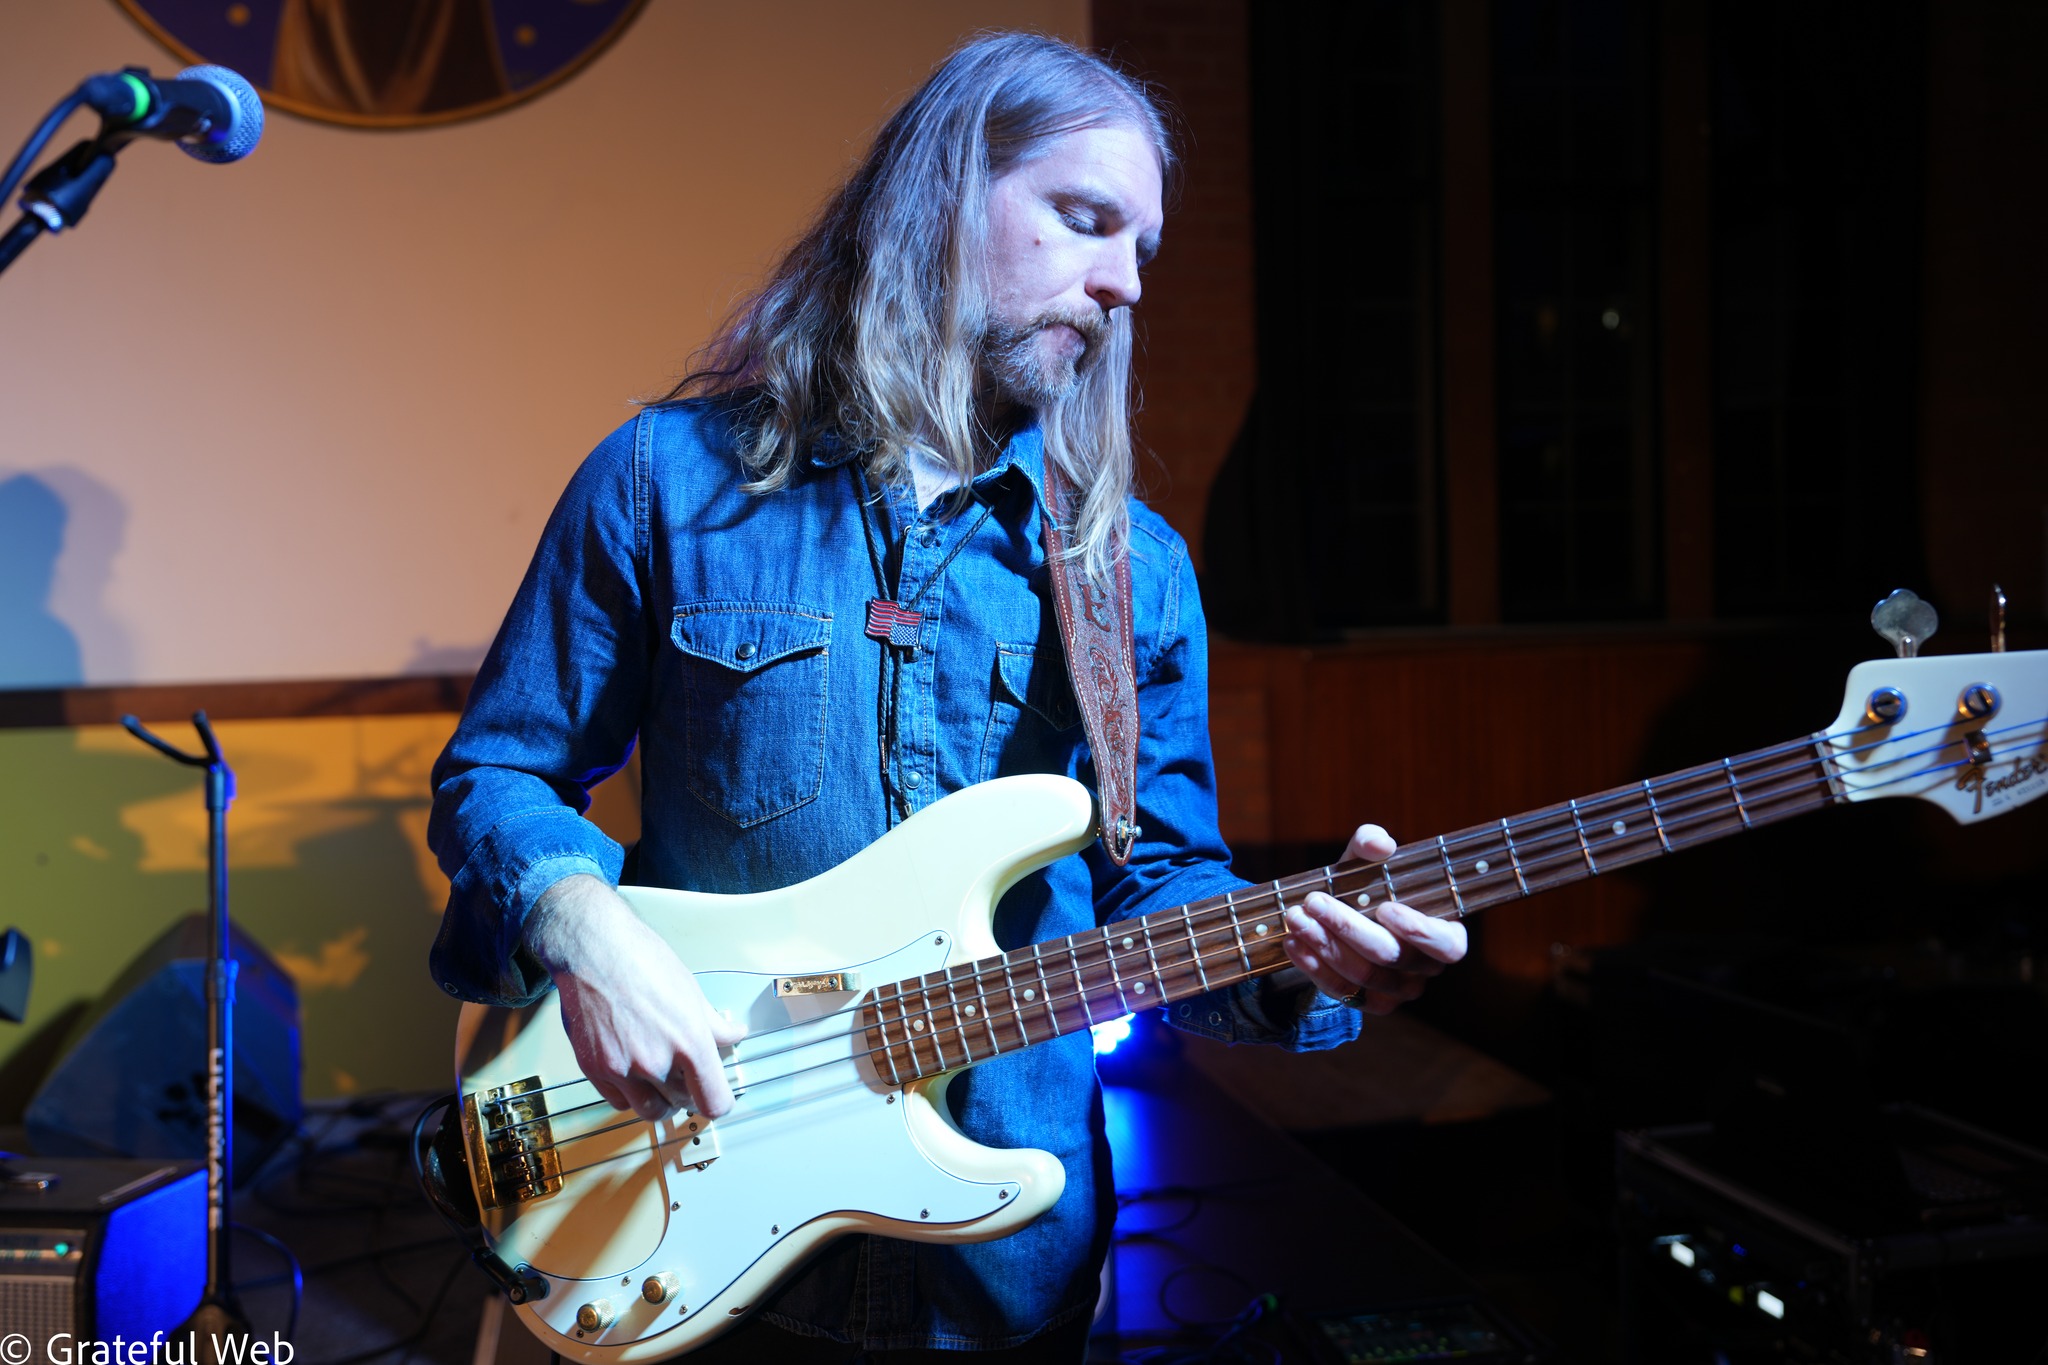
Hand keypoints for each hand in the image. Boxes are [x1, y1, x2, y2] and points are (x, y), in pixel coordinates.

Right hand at [524, 874, 745, 1119]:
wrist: (593, 949)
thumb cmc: (640, 960)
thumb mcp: (690, 989)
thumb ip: (714, 1023)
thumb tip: (733, 1036)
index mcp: (688, 1041)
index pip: (714, 1101)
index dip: (719, 1102)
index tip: (716, 1097)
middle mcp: (655, 1060)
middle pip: (683, 1105)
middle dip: (689, 1093)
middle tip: (688, 1077)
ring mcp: (622, 1068)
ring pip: (651, 1111)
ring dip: (661, 1101)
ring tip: (662, 1080)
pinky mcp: (595, 1069)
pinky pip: (620, 1101)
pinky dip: (630, 1094)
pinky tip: (634, 1073)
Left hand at [1282, 824, 1467, 1013]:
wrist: (1341, 922)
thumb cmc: (1365, 889)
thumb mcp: (1365, 862)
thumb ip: (1371, 844)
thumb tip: (1378, 844)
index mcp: (1444, 935)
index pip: (1448, 945)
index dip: (1420, 931)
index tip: (1384, 907)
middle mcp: (1425, 968)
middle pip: (1390, 956)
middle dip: (1348, 927)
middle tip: (1313, 901)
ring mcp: (1397, 991)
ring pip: (1362, 975)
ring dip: (1324, 944)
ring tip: (1297, 917)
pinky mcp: (1367, 1003)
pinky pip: (1341, 991)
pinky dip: (1313, 966)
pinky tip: (1293, 941)